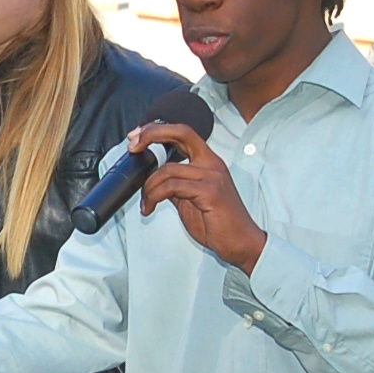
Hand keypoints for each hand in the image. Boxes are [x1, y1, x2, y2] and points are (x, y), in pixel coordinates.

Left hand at [130, 122, 267, 272]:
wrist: (241, 243)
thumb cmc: (219, 223)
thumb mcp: (190, 199)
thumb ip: (175, 185)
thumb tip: (153, 180)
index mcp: (208, 162)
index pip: (182, 133)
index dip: (158, 130)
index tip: (137, 136)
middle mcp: (212, 164)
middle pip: (181, 133)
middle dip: (152, 134)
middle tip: (132, 146)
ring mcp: (212, 176)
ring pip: (169, 169)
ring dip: (148, 186)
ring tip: (146, 202)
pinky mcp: (210, 192)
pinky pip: (172, 186)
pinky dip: (155, 196)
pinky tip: (151, 207)